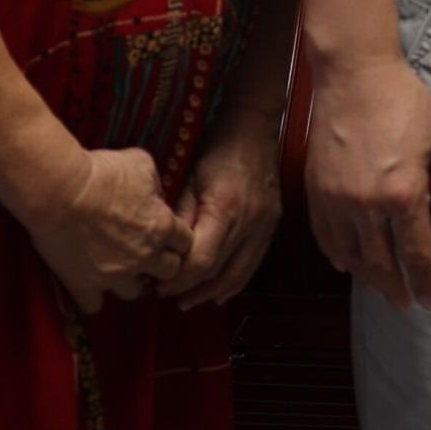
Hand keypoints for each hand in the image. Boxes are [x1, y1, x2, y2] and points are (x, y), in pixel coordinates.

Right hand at [22, 143, 192, 310]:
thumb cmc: (101, 171)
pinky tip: (89, 284)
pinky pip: (96, 306)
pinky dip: (94, 298)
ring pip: (135, 293)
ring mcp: (115, 275)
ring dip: (129, 282)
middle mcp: (144, 256)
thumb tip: (157, 194)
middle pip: (169, 273)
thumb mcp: (140, 163)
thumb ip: (156, 183)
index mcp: (162, 227)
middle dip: (160, 264)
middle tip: (145, 254)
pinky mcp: (85, 286)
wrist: (59, 190)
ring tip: (118, 270)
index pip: (186, 244)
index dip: (175, 239)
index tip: (164, 234)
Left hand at [159, 113, 285, 307]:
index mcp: (225, 208)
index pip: (202, 260)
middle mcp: (249, 221)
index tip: (159, 284)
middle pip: (220, 272)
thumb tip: (165, 252)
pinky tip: (219, 293)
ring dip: (213, 292)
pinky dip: (235, 282)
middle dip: (191, 289)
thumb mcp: (189, 179)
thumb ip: (180, 217)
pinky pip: (253, 263)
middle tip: (167, 297)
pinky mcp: (272, 224)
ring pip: (239, 273)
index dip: (179, 279)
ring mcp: (265, 225)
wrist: (253, 128)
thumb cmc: (215, 149)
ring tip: (189, 301)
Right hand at [305, 51, 430, 311]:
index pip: (416, 255)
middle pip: (381, 264)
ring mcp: (336, 200)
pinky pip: (325, 236)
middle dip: (395, 289)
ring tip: (381, 288)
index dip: (425, 283)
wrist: (354, 75)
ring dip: (367, 278)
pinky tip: (346, 264)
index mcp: (404, 194)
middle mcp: (366, 205)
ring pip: (351, 256)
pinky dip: (337, 255)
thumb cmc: (405, 103)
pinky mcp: (315, 191)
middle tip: (405, 303)